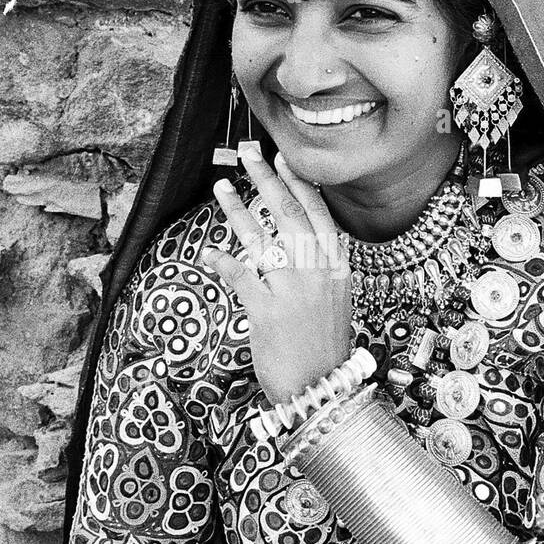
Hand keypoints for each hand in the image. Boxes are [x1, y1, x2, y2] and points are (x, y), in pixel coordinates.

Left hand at [201, 149, 352, 403]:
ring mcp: (292, 291)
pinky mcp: (266, 312)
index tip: (283, 158)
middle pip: (287, 215)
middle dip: (265, 179)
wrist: (321, 390)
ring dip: (237, 210)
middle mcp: (316, 273)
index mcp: (335, 267)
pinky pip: (240, 277)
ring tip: (221, 187)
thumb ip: (320, 267)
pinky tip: (208, 252)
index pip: (318, 214)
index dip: (299, 183)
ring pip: (261, 239)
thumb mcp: (334, 300)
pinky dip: (223, 262)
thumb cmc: (324, 346)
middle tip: (248, 153)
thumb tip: (298, 236)